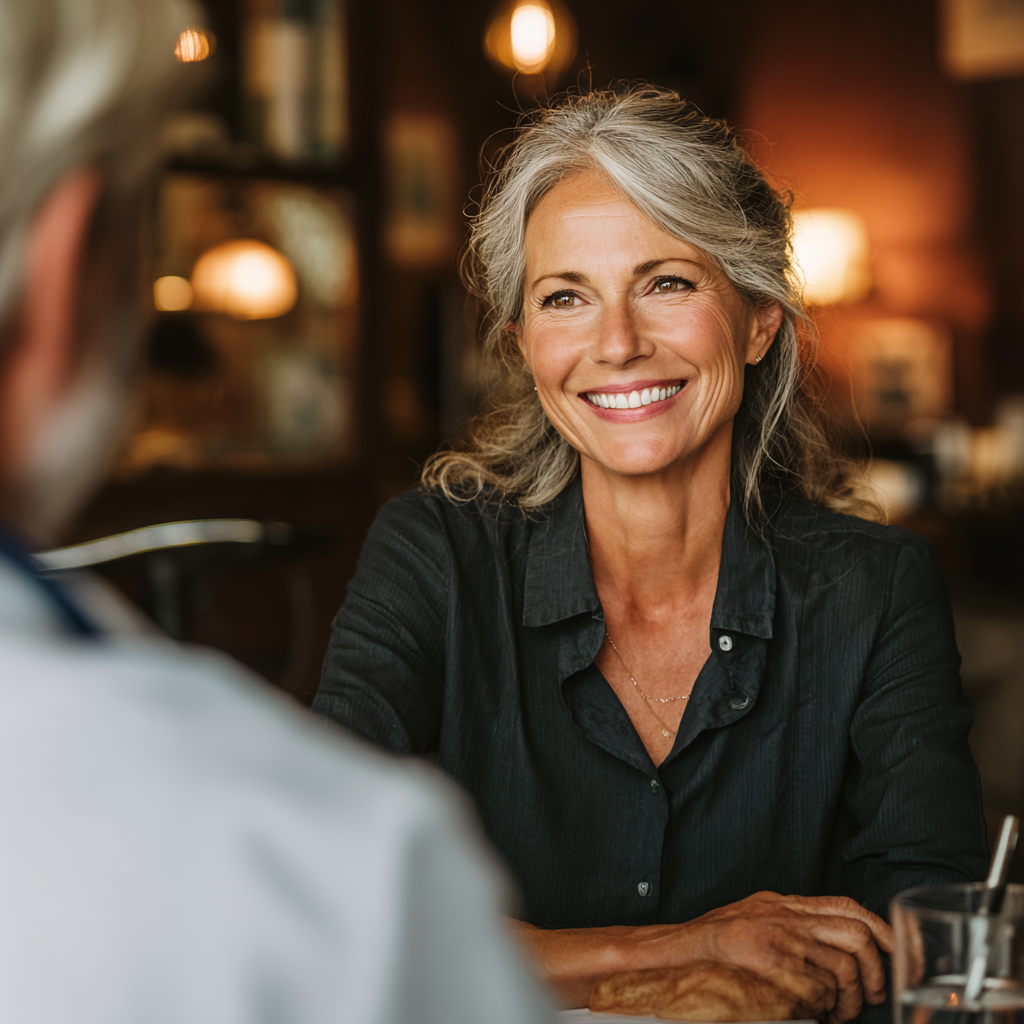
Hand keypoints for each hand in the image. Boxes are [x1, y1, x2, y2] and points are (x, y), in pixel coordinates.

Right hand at [676, 892, 893, 1021]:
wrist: (670, 955)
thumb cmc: (709, 946)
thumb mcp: (754, 920)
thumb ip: (790, 927)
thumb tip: (831, 949)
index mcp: (782, 905)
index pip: (847, 907)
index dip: (880, 929)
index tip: (895, 951)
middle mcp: (784, 918)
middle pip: (855, 936)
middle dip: (874, 973)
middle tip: (871, 997)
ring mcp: (779, 942)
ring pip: (843, 969)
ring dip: (850, 1000)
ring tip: (839, 1015)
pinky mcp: (772, 968)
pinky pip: (819, 992)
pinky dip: (824, 1009)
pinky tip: (813, 1016)